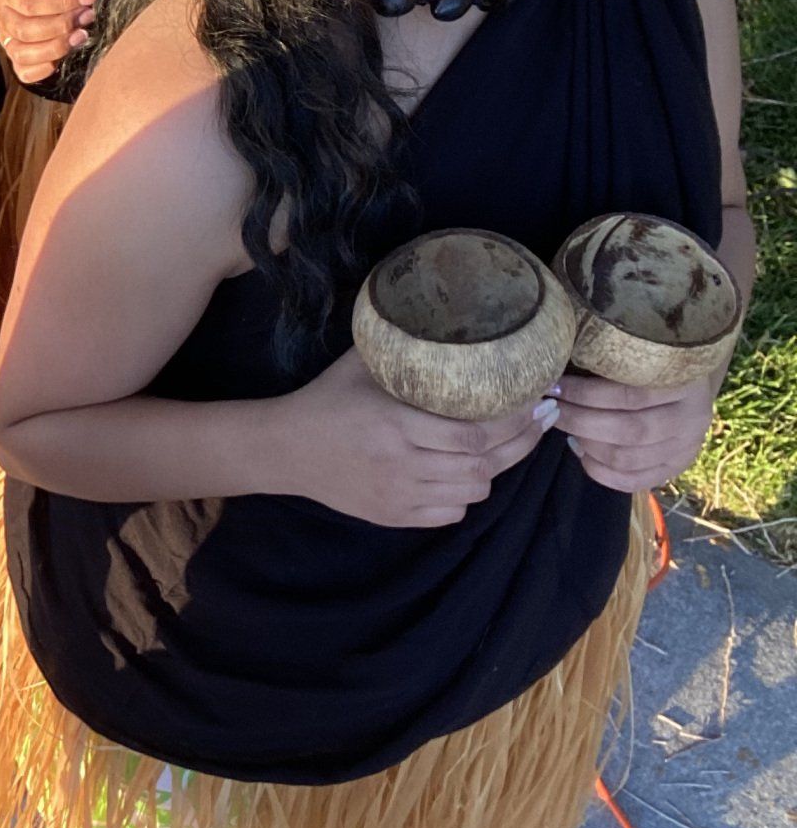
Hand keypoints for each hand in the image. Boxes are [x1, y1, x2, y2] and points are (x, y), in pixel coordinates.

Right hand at [0, 0, 112, 85]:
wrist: (39, 3)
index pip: (29, 0)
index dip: (61, 2)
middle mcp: (1, 15)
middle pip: (25, 28)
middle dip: (61, 25)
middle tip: (88, 17)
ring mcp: (5, 39)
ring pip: (22, 52)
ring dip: (55, 47)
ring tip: (82, 36)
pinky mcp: (14, 59)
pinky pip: (22, 71)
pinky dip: (42, 69)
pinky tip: (62, 61)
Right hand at [271, 347, 557, 527]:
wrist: (285, 450)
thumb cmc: (326, 399)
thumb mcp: (360, 364)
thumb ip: (402, 346)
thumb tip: (446, 312)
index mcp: (395, 423)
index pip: (474, 434)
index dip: (514, 422)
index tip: (536, 401)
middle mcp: (401, 464)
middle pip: (483, 466)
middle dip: (522, 444)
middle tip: (542, 421)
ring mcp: (398, 494)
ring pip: (472, 492)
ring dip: (495, 470)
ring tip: (508, 446)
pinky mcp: (393, 515)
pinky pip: (450, 514)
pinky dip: (465, 496)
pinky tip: (466, 474)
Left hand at [551, 370, 715, 493]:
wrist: (692, 383)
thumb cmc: (655, 361)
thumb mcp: (643, 353)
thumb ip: (612, 360)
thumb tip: (558, 364)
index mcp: (687, 382)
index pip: (629, 394)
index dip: (585, 393)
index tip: (554, 386)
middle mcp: (693, 418)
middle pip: (628, 430)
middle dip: (580, 421)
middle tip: (553, 409)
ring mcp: (687, 448)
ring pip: (627, 458)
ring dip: (587, 445)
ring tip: (565, 427)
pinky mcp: (676, 468)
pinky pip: (632, 481)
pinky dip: (599, 471)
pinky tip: (581, 451)